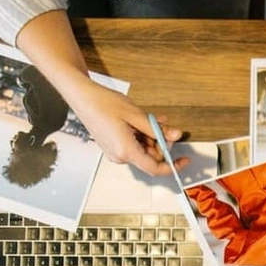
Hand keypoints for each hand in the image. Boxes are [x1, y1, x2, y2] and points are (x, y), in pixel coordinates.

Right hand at [68, 79, 185, 175]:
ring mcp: (115, 152)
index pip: (155, 168)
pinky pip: (134, 145)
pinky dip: (142, 135)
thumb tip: (176, 136)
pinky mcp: (113, 147)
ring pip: (144, 150)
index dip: (173, 166)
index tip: (183, 160)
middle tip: (163, 125)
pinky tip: (142, 122)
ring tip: (151, 119)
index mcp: (125, 151)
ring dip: (151, 136)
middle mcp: (119, 156)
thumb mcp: (137, 115)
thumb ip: (158, 129)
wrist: (82, 97)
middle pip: (151, 157)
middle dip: (161, 142)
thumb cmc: (104, 104)